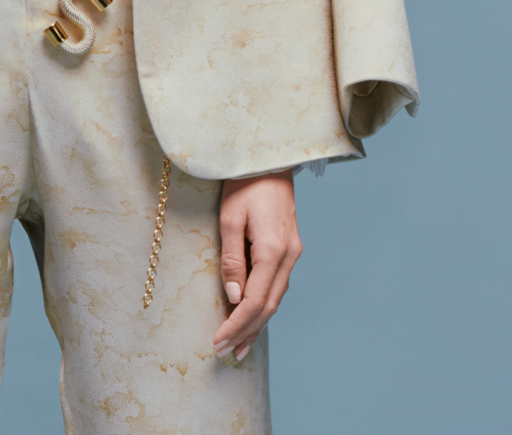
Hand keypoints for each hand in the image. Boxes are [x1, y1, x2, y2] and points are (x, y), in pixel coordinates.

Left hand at [213, 171, 301, 361]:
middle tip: (226, 353)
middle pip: (269, 306)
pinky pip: (278, 285)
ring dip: (257, 323)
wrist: (270, 157)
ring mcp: (293, 252)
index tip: (217, 342)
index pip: (254, 301)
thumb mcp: (230, 217)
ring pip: (276, 298)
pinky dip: (265, 305)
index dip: (236, 325)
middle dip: (247, 332)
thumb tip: (233, 298)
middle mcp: (289, 256)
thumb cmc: (244, 182)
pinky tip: (254, 316)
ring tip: (239, 345)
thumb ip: (232, 259)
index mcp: (273, 250)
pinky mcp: (290, 247)